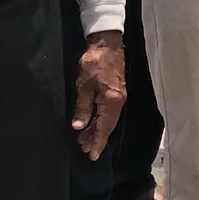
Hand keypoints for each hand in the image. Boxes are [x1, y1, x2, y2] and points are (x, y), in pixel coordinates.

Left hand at [73, 32, 125, 159]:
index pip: (104, 127)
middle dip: (96, 137)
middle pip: (108, 125)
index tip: (91, 156)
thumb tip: (79, 127)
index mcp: (111, 101)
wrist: (107, 43)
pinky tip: (92, 121)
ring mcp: (119, 96)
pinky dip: (101, 119)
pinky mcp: (117, 91)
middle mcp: (118, 101)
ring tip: (84, 138)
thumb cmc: (93, 63)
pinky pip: (109, 111)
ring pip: (108, 118)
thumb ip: (82, 107)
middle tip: (83, 148)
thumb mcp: (83, 86)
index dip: (97, 142)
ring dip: (97, 129)